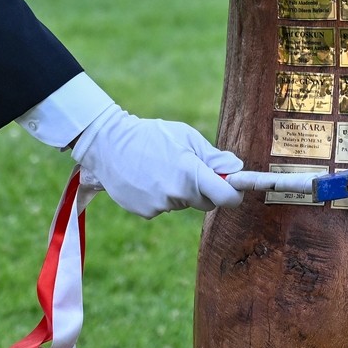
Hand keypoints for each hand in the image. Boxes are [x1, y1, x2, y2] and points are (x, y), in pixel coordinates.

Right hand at [71, 104, 243, 218]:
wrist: (109, 145)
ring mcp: (161, 206)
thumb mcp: (185, 136)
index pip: (226, 196)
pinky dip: (162, 196)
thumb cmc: (152, 135)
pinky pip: (165, 207)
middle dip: (206, 189)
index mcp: (191, 173)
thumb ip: (212, 155)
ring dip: (180, 191)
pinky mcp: (146, 212)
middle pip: (206, 202)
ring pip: (183, 203)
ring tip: (162, 167)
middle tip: (190, 168)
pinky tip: (148, 178)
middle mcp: (178, 194)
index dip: (234, 194)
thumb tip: (237, 167)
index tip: (235, 187)